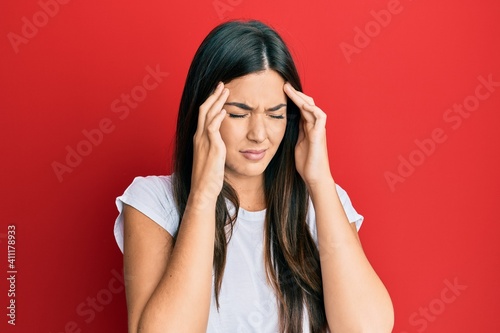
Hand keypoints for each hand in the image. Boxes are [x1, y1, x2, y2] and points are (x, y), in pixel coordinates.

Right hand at [190, 82, 228, 203]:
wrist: (203, 190)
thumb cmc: (208, 177)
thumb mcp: (211, 158)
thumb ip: (214, 147)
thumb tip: (221, 142)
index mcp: (199, 139)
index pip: (203, 115)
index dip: (210, 102)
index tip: (218, 93)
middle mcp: (199, 137)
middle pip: (203, 110)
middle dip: (213, 96)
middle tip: (222, 85)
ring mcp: (204, 142)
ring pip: (207, 115)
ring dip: (217, 101)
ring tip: (225, 90)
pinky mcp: (212, 148)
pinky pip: (213, 128)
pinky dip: (218, 117)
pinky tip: (224, 110)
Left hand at [284, 82, 331, 186]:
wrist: (315, 178)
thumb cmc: (306, 164)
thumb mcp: (296, 144)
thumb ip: (294, 133)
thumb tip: (285, 125)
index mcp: (308, 128)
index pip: (301, 109)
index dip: (293, 100)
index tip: (280, 92)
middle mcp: (314, 126)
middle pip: (307, 104)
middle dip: (296, 94)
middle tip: (284, 85)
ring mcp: (318, 129)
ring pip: (312, 107)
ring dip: (301, 97)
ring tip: (289, 89)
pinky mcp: (320, 135)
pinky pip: (319, 116)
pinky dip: (311, 108)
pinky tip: (302, 104)